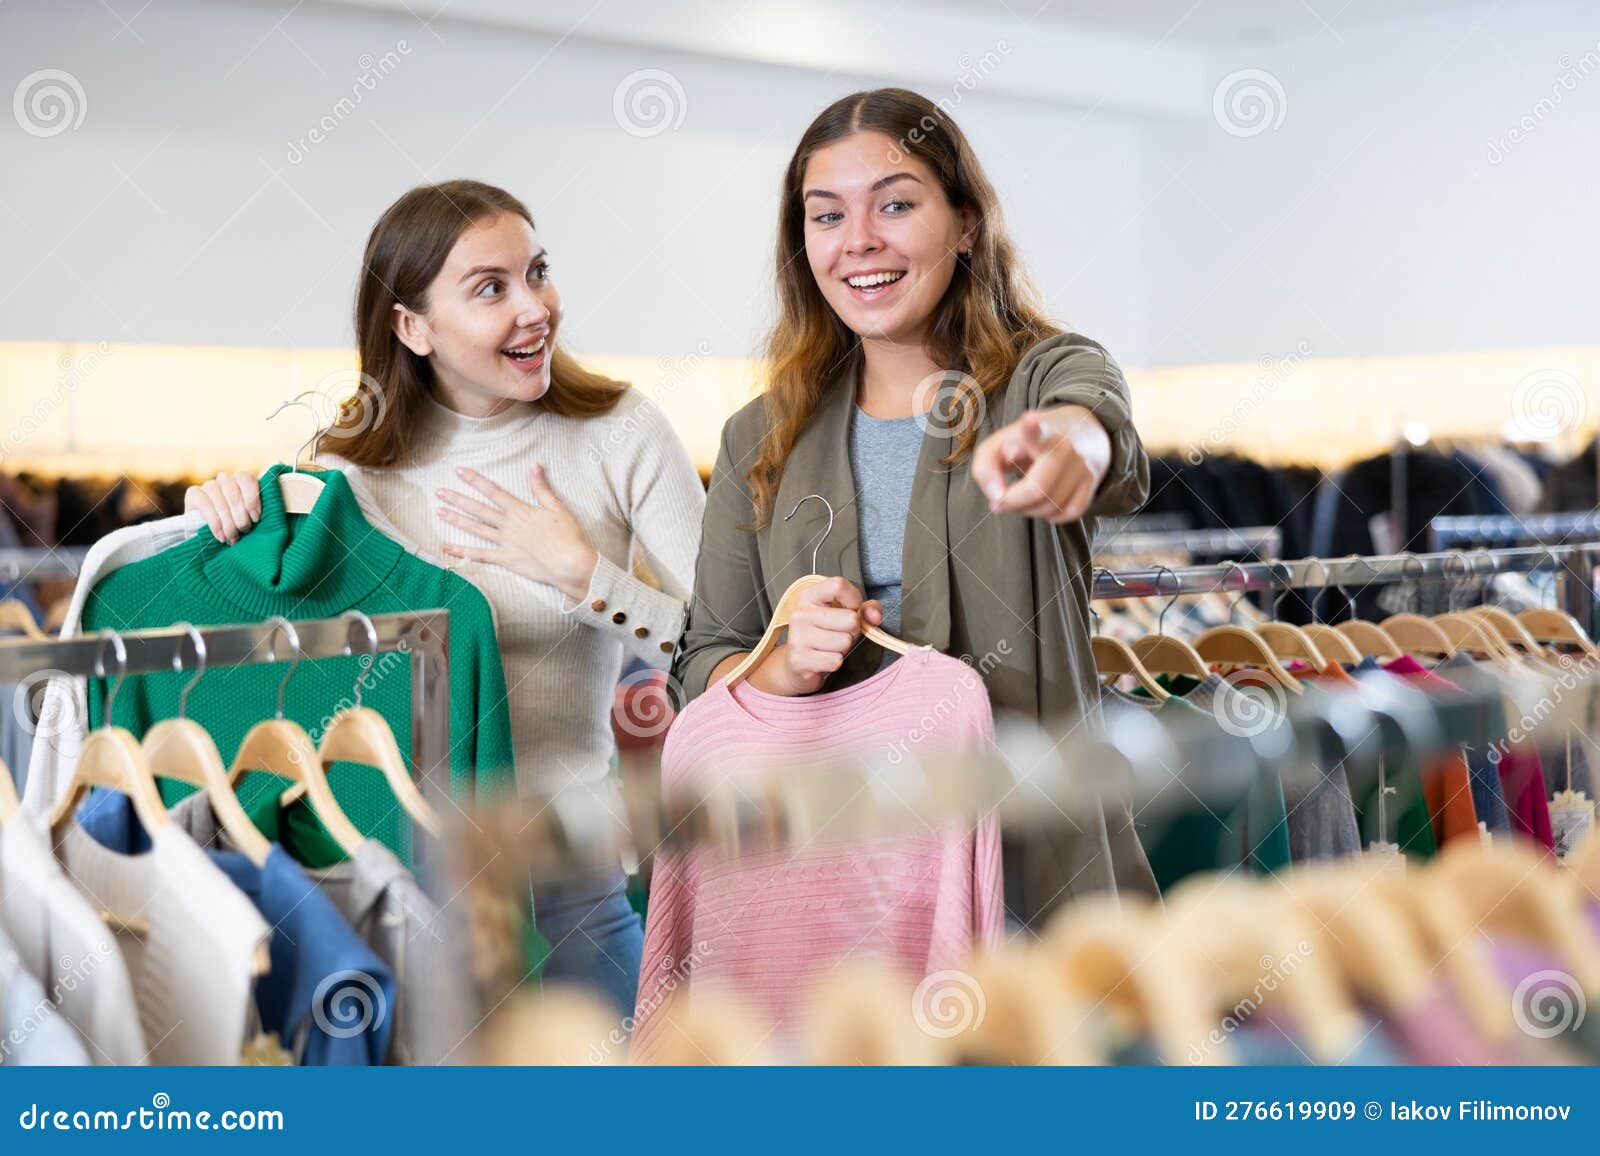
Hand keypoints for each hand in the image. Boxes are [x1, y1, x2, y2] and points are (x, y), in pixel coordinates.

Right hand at [185, 470, 261, 543]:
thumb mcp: (251, 517)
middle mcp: (225, 479)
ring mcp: (209, 485)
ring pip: (220, 501)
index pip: (246, 480)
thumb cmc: (238, 524)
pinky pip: (205, 505)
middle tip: (244, 531)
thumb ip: (257, 512)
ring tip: (232, 537)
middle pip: (233, 493)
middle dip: (240, 516)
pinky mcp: (193, 493)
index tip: (256, 518)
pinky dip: (215, 523)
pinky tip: (220, 536)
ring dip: (228, 523)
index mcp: (241, 479)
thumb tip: (264, 514)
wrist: (214, 533)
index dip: (252, 499)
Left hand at [436, 465, 598, 600]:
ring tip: (439, 513)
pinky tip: (447, 548)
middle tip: (439, 492)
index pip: (493, 491)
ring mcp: (504, 543)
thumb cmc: (567, 536)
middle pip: (478, 509)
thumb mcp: (556, 507)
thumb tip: (534, 466)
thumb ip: (541, 488)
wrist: (569, 563)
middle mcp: (508, 525)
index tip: (459, 472)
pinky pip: (480, 555)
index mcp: (520, 511)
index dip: (475, 480)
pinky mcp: (505, 559)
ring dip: (456, 520)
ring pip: (475, 529)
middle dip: (457, 499)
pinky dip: (463, 552)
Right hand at [754, 576, 883, 695]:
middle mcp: (800, 614)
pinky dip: (835, 662)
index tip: (853, 609)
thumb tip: (875, 617)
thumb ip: (866, 608)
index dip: (854, 599)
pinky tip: (824, 658)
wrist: (798, 662)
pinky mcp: (800, 660)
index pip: (838, 586)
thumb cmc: (825, 634)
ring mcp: (798, 637)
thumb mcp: (844, 613)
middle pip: (850, 619)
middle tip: (840, 633)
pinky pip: (836, 661)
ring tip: (831, 646)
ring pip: (844, 642)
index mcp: (809, 596)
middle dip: (852, 630)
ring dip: (843, 648)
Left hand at [970, 405, 1109, 523]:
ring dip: (1028, 510)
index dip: (1031, 427)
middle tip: (998, 502)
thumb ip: (985, 469)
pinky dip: (1050, 515)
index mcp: (1036, 430)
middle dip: (1013, 502)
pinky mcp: (1092, 481)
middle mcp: (1063, 445)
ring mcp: (1081, 464)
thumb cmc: (1026, 444)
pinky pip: (1067, 513)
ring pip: (1051, 506)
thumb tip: (996, 497)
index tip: (1030, 420)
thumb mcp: (998, 446)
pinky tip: (1043, 501)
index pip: (1034, 429)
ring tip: (1021, 496)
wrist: (1078, 433)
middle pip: (1038, 488)